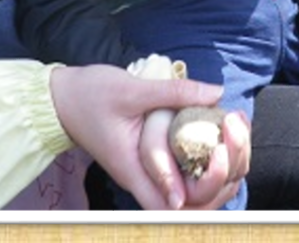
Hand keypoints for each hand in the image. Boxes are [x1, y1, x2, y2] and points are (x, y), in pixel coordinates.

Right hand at [49, 65, 249, 209]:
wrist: (63, 98)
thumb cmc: (89, 96)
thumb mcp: (131, 90)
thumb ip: (174, 92)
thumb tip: (216, 93)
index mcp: (135, 171)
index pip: (174, 208)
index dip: (205, 193)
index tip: (220, 157)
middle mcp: (146, 177)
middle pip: (193, 204)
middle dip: (224, 178)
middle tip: (235, 139)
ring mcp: (153, 168)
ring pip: (196, 187)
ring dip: (222, 164)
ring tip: (235, 129)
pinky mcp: (158, 155)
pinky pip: (190, 165)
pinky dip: (211, 151)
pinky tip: (222, 125)